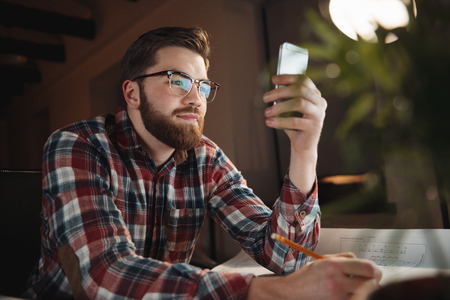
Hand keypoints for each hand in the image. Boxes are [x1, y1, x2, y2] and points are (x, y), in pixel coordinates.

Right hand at [246, 253, 381, 299]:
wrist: (291, 294)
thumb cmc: (306, 277)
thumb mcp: (323, 261)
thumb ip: (344, 259)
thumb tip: (362, 262)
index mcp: (334, 266)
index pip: (368, 268)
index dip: (376, 270)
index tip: (375, 272)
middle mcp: (337, 282)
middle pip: (371, 283)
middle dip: (374, 282)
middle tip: (370, 282)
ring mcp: (338, 297)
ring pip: (365, 295)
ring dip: (365, 291)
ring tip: (357, 289)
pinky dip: (355, 297)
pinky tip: (348, 294)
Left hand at [263, 75, 326, 153]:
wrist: (303, 145)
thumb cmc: (294, 124)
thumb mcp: (290, 109)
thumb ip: (285, 99)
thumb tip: (272, 91)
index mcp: (315, 95)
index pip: (303, 80)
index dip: (288, 78)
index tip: (273, 79)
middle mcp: (320, 103)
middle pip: (300, 90)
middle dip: (280, 92)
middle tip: (265, 97)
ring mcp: (319, 115)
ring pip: (298, 103)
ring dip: (279, 106)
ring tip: (266, 112)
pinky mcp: (314, 127)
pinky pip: (295, 121)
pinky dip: (280, 121)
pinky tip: (269, 122)